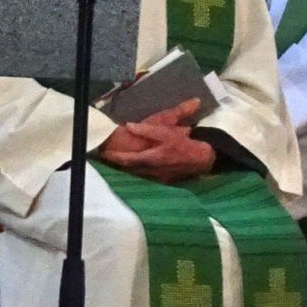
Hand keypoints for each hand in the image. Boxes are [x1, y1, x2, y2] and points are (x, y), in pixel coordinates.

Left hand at [96, 99, 214, 183]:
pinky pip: (146, 177)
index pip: (127, 160)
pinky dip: (138, 172)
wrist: (201, 159)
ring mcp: (157, 177)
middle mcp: (151, 171)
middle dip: (118, 163)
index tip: (104, 153)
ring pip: (136, 174)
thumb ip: (147, 130)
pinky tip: (134, 168)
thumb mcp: (166, 132)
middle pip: (129, 169)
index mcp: (151, 158)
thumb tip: (129, 126)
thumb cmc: (183, 143)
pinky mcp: (163, 180)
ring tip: (116, 162)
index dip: (115, 157)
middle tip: (107, 157)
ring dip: (126, 169)